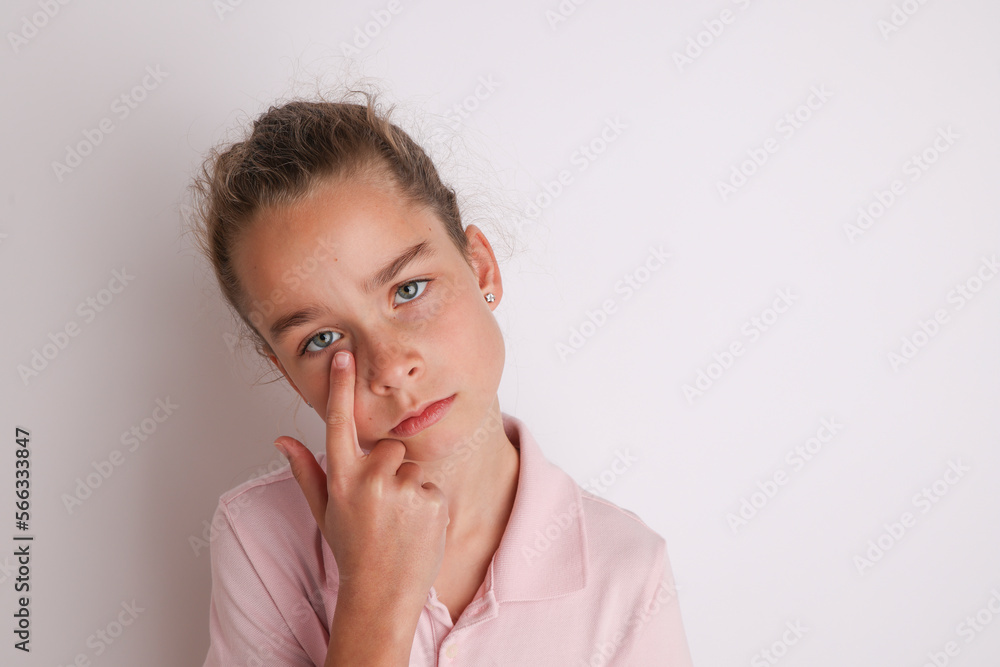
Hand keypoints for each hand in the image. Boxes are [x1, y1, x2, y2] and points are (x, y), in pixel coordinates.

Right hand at [274, 349, 449, 605]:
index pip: (340, 423)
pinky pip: (431, 487)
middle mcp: (370, 480)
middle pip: (389, 448)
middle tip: (381, 507)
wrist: (382, 594)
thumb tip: (282, 438)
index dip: (341, 388)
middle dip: (388, 469)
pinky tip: (414, 528)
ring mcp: (402, 490)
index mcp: (342, 479)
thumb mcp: (324, 512)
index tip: (345, 355)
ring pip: (412, 468)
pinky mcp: (431, 500)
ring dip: (408, 488)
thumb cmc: (352, 551)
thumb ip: (306, 470)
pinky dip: (426, 504)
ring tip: (398, 521)